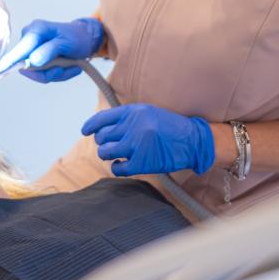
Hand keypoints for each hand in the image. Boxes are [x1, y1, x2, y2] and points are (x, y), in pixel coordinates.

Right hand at [0, 17, 104, 81]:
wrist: (86, 38)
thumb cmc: (77, 38)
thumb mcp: (66, 43)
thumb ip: (48, 52)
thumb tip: (32, 62)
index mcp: (35, 30)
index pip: (19, 49)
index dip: (8, 62)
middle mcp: (30, 38)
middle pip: (29, 66)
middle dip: (50, 71)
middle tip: (68, 67)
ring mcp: (32, 49)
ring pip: (37, 72)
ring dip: (56, 73)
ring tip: (71, 64)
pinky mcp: (36, 57)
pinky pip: (42, 73)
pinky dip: (57, 73)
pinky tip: (67, 65)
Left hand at [81, 104, 214, 176]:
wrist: (193, 140)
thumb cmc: (169, 127)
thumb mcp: (147, 112)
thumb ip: (126, 118)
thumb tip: (102, 128)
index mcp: (133, 112)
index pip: (102, 119)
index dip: (90, 126)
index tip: (85, 131)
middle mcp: (133, 127)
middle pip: (101, 137)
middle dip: (103, 142)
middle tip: (112, 145)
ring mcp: (137, 145)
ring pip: (105, 152)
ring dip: (108, 154)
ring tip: (116, 154)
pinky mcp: (142, 163)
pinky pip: (118, 168)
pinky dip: (117, 167)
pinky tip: (123, 164)